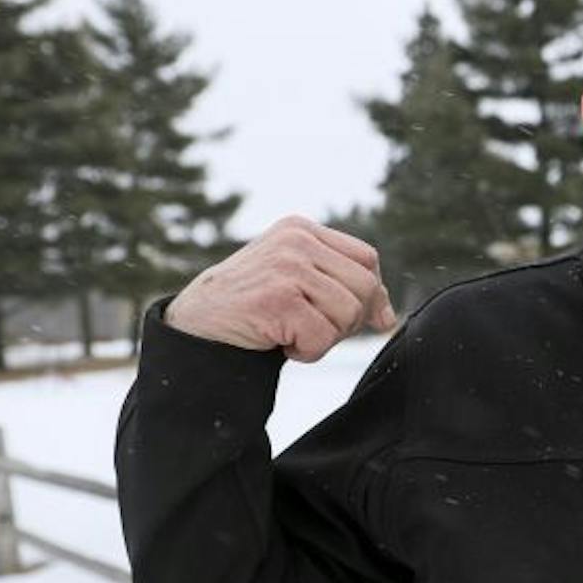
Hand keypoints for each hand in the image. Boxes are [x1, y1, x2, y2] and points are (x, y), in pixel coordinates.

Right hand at [161, 215, 396, 362]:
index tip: (360, 319)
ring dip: (325, 338)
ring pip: (348, 314)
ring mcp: (286, 268)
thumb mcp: (294, 280)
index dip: (372, 294)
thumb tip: (388, 318)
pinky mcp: (278, 300)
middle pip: (364, 287)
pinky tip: (280, 344)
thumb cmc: (248, 307)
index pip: (367, 258)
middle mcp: (295, 241)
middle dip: (349, 320)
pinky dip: (307, 353)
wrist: (194, 327)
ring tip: (292, 334)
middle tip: (315, 330)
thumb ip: (339, 285)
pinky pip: (323, 338)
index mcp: (300, 229)